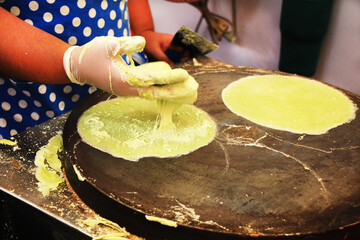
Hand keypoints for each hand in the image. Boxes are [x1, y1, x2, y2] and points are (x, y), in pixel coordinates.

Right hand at [63, 36, 194, 101]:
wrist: (78, 67)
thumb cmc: (92, 55)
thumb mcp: (108, 44)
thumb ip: (127, 43)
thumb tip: (143, 42)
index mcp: (125, 79)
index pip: (153, 79)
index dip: (169, 77)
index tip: (184, 75)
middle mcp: (129, 89)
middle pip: (157, 92)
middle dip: (176, 91)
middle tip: (193, 89)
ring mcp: (129, 91)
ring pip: (154, 94)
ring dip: (171, 92)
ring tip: (188, 91)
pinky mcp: (128, 89)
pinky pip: (148, 92)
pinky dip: (161, 90)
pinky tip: (171, 88)